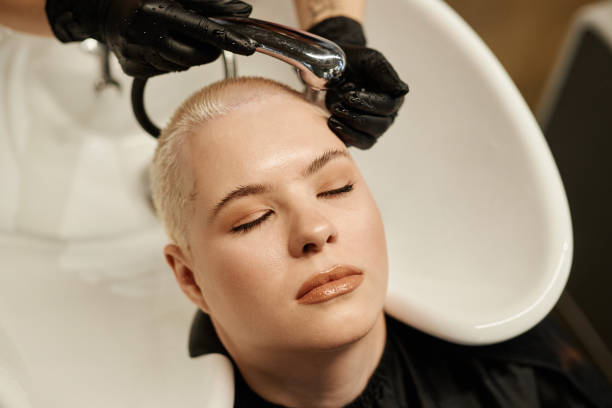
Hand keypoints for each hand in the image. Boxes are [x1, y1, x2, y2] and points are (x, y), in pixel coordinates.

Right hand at [45, 0, 255, 77]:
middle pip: (194, 57)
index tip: (248, 46)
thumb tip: (242, 10)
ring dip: (186, 55)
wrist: (100, 8)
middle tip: (205, 39)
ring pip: (180, 66)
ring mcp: (136, 55)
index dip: (227, 39)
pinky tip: (159, 46)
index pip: (202, 30)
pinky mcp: (132, 69)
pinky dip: (169, 60)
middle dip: (206, 50)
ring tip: (172, 36)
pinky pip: (164, 71)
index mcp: (156, 12)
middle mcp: (145, 35)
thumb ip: (208, 1)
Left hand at [309, 17, 407, 148]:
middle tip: (339, 105)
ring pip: (369, 139)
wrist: (331, 69)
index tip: (349, 95)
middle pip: (380, 126)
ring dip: (350, 127)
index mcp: (392, 95)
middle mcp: (386, 115)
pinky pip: (357, 144)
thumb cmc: (353, 63)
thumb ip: (384, 72)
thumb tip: (402, 90)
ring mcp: (372, 128)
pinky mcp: (357, 136)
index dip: (370, 103)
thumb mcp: (368, 60)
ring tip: (335, 112)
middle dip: (357, 117)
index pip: (389, 106)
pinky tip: (331, 122)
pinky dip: (345, 135)